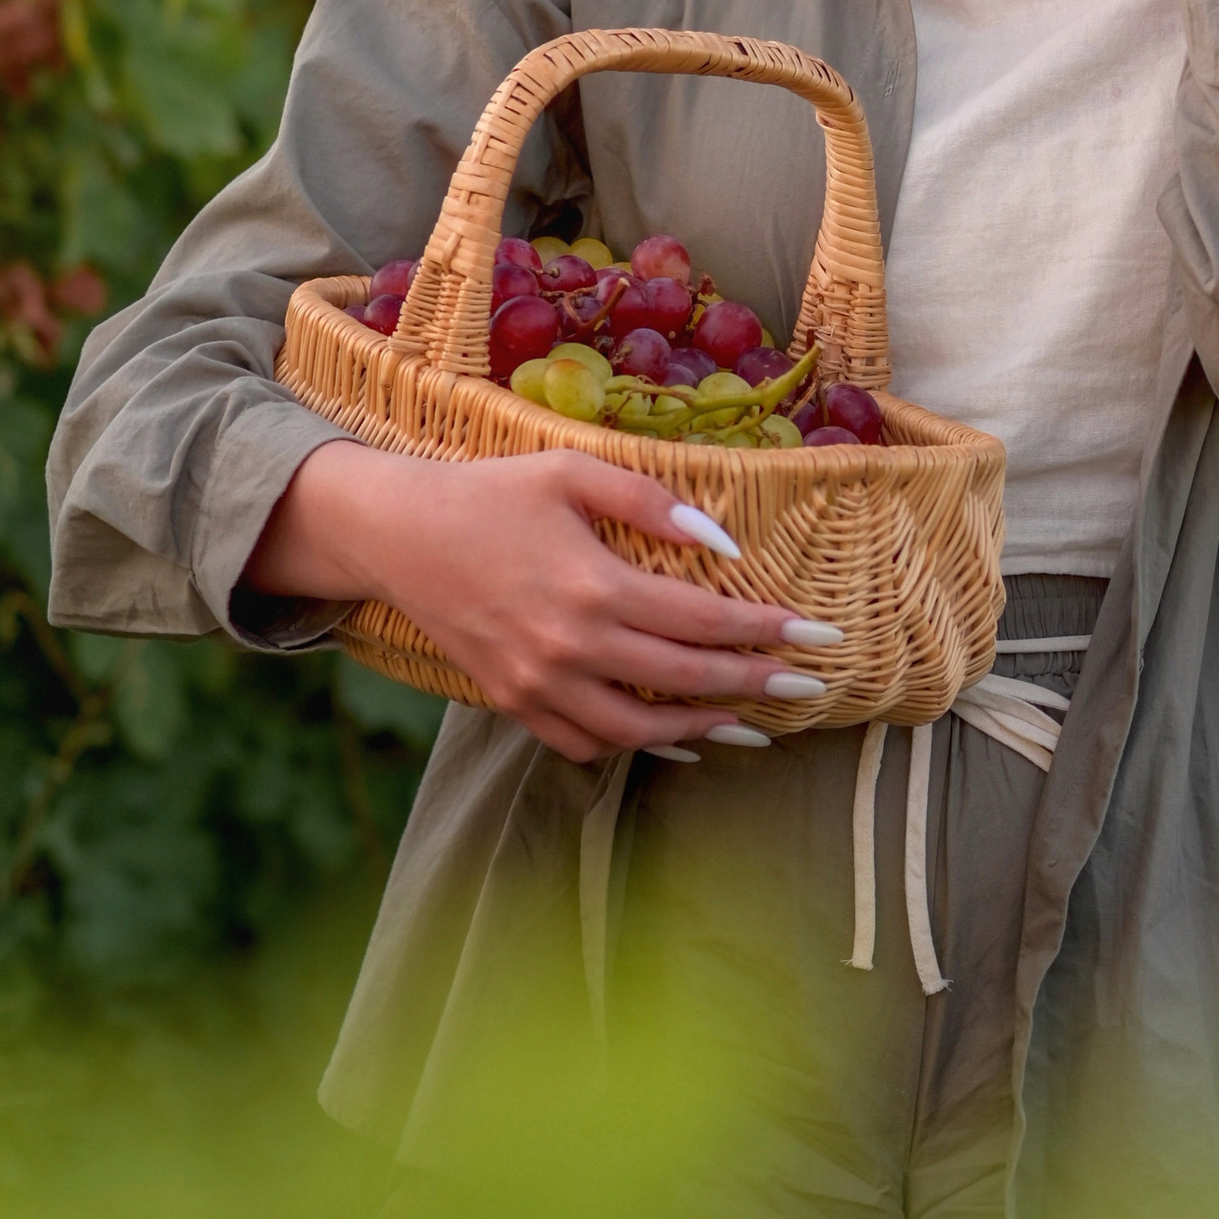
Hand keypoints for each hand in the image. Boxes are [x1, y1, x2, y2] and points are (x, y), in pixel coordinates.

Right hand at [245, 440, 838, 763]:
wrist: (398, 535)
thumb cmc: (492, 493)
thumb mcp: (573, 473)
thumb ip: (653, 502)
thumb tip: (725, 544)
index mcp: (594, 585)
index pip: (705, 621)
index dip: (769, 631)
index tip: (820, 635)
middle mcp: (570, 646)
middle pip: (686, 681)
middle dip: (757, 687)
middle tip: (809, 689)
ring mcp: (538, 684)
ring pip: (639, 730)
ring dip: (703, 730)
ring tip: (752, 727)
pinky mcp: (512, 702)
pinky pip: (584, 743)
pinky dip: (634, 745)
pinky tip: (670, 736)